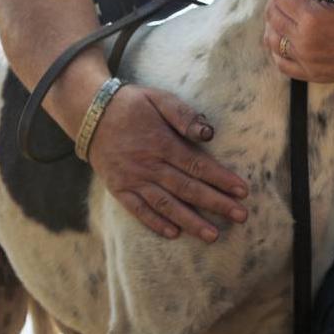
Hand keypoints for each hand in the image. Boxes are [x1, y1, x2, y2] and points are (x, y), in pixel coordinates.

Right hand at [85, 84, 250, 241]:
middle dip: (216, 204)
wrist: (90, 113)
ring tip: (213, 235)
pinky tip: (174, 234)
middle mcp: (148, 165)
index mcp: (161, 142)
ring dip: (190, 221)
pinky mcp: (119, 189)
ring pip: (166, 205)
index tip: (243, 191)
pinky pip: (138, 210)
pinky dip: (155, 223)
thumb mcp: (158, 98)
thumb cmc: (132, 104)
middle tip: (241, 216)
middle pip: (187, 188)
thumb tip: (209, 133)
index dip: (221, 179)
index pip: (197, 164)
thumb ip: (183, 114)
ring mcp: (132, 179)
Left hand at [264, 0, 333, 84]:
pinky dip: (278, 49)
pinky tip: (286, 37)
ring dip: (274, 22)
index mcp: (313, 17)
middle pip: (273, 14)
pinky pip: (282, 63)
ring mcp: (308, 61)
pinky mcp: (313, 74)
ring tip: (286, 10)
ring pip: (272, 39)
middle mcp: (306, 42)